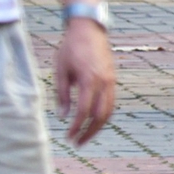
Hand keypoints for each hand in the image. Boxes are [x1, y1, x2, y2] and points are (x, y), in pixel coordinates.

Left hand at [53, 18, 115, 145]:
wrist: (89, 29)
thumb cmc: (70, 48)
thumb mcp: (60, 70)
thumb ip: (62, 94)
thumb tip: (63, 116)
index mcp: (89, 80)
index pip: (84, 111)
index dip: (76, 127)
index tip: (68, 136)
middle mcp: (104, 83)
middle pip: (100, 116)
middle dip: (89, 132)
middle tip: (77, 143)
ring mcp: (111, 81)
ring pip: (109, 111)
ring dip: (98, 126)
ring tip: (85, 136)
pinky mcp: (113, 79)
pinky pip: (111, 102)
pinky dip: (103, 115)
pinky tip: (93, 121)